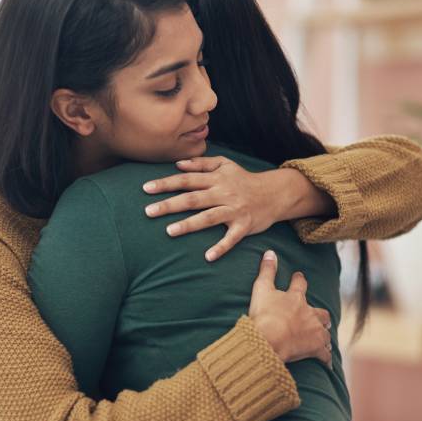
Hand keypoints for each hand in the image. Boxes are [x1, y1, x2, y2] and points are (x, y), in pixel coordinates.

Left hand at [142, 156, 301, 261]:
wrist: (275, 193)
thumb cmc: (244, 179)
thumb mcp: (225, 164)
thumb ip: (201, 164)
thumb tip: (178, 164)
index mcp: (216, 179)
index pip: (186, 180)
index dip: (166, 183)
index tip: (146, 188)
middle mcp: (223, 193)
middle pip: (192, 199)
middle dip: (169, 205)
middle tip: (147, 212)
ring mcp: (234, 210)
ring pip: (208, 217)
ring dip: (189, 225)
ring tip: (169, 231)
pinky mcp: (244, 225)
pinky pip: (231, 238)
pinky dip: (221, 247)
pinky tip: (208, 257)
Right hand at [247, 250, 331, 367]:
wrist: (269, 340)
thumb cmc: (264, 315)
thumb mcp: (261, 289)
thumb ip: (267, 271)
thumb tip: (270, 252)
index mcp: (296, 298)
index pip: (299, 284)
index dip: (299, 280)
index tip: (299, 277)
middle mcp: (309, 314)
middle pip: (320, 312)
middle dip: (320, 314)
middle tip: (320, 317)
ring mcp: (314, 332)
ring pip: (324, 332)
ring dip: (324, 334)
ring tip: (324, 338)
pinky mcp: (315, 349)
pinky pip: (324, 355)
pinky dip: (326, 358)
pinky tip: (327, 363)